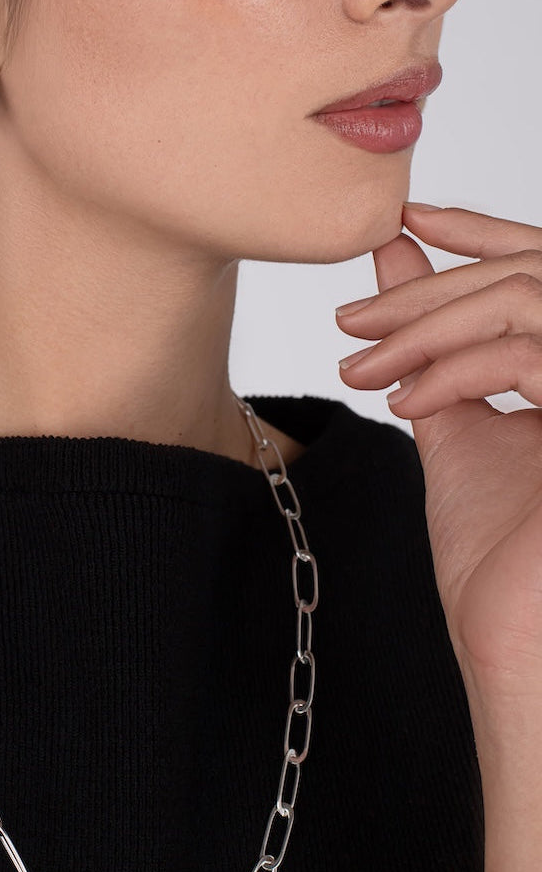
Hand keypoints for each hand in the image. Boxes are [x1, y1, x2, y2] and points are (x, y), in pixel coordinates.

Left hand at [335, 203, 541, 705]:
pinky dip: (452, 368)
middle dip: (430, 290)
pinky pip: (526, 357)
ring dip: (428, 326)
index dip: (482, 231)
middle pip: (529, 276)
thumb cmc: (497, 558)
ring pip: (526, 302)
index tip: (405, 222)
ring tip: (360, 362)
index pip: (541, 269)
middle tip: (349, 322)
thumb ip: (434, 343)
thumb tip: (397, 262)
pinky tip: (402, 399)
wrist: (518, 650)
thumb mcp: (454, 422)